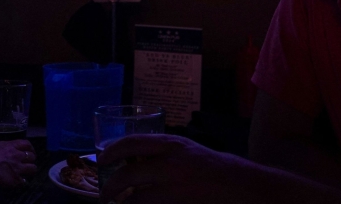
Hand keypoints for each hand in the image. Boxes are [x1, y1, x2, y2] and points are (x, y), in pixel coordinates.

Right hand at [0, 137, 37, 188]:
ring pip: (33, 169)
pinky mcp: (15, 181)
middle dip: (30, 159)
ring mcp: (17, 168)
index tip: (28, 150)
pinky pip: (25, 182)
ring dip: (30, 171)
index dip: (29, 147)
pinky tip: (19, 183)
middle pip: (32, 156)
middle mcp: (16, 156)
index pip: (26, 144)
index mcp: (9, 146)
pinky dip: (23, 183)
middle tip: (27, 162)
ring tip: (26, 173)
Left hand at [97, 134, 258, 203]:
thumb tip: (131, 160)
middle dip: (110, 187)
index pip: (132, 143)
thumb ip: (161, 152)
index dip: (112, 151)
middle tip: (104, 195)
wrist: (239, 186)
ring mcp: (174, 189)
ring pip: (136, 199)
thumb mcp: (186, 150)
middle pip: (128, 175)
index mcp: (171, 145)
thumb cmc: (212, 166)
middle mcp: (170, 164)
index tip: (100, 159)